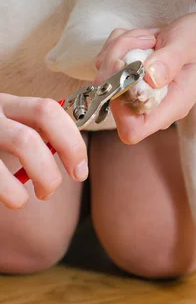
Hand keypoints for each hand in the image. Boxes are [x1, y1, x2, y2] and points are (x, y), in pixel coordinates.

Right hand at [0, 93, 87, 208]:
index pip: (49, 110)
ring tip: (31, 198)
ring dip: (35, 180)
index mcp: (4, 104)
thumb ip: (29, 137)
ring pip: (22, 142)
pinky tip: (11, 199)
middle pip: (39, 123)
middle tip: (56, 187)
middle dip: (60, 158)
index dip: (71, 139)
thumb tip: (70, 157)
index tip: (80, 170)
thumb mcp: (2, 131)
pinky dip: (8, 190)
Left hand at [95, 12, 195, 143]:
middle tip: (141, 42)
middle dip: (116, 63)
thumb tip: (149, 78)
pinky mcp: (134, 75)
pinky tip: (146, 37)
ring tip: (149, 38)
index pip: (132, 130)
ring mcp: (141, 89)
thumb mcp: (187, 45)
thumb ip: (168, 62)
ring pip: (107, 76)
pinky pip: (110, 61)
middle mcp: (154, 103)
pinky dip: (122, 43)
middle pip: (112, 99)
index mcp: (170, 106)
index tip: (124, 70)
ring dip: (120, 48)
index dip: (118, 106)